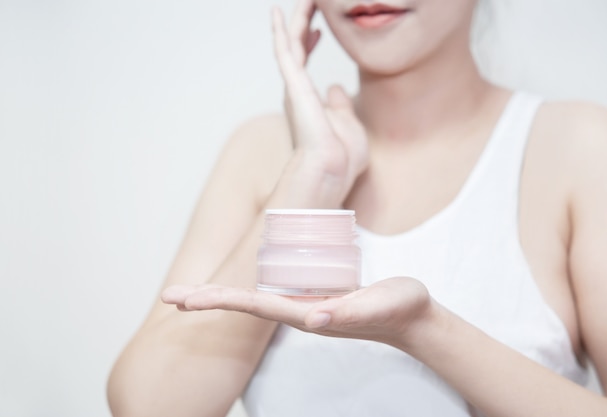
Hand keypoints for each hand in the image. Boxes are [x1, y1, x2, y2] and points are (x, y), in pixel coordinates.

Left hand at [161, 277, 432, 348]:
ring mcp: (307, 307)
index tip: (187, 299)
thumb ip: (351, 311)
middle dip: (208, 300)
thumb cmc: (400, 309)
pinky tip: (239, 285)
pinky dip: (248, 290)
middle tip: (170, 297)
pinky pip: (273, 294)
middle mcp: (302, 311)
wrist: (413, 321)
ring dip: (223, 295)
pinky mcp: (317, 299)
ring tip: (191, 293)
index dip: (220, 299)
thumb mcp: (380, 305)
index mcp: (310, 312)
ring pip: (256, 300)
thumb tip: (314, 317)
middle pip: (245, 305)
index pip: (254, 306)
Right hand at [273, 0, 368, 199]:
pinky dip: (280, 31)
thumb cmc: (341, 157)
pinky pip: (285, 52)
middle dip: (302, 22)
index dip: (311, 41)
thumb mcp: (348, 123)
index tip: (320, 25)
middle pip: (296, 47)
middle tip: (310, 1)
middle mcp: (297, 91)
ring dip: (295, 19)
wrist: (333, 172)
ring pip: (290, 44)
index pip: (306, 62)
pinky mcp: (294, 87)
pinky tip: (278, 13)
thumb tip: (337, 89)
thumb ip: (340, 105)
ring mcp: (294, 88)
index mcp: (308, 100)